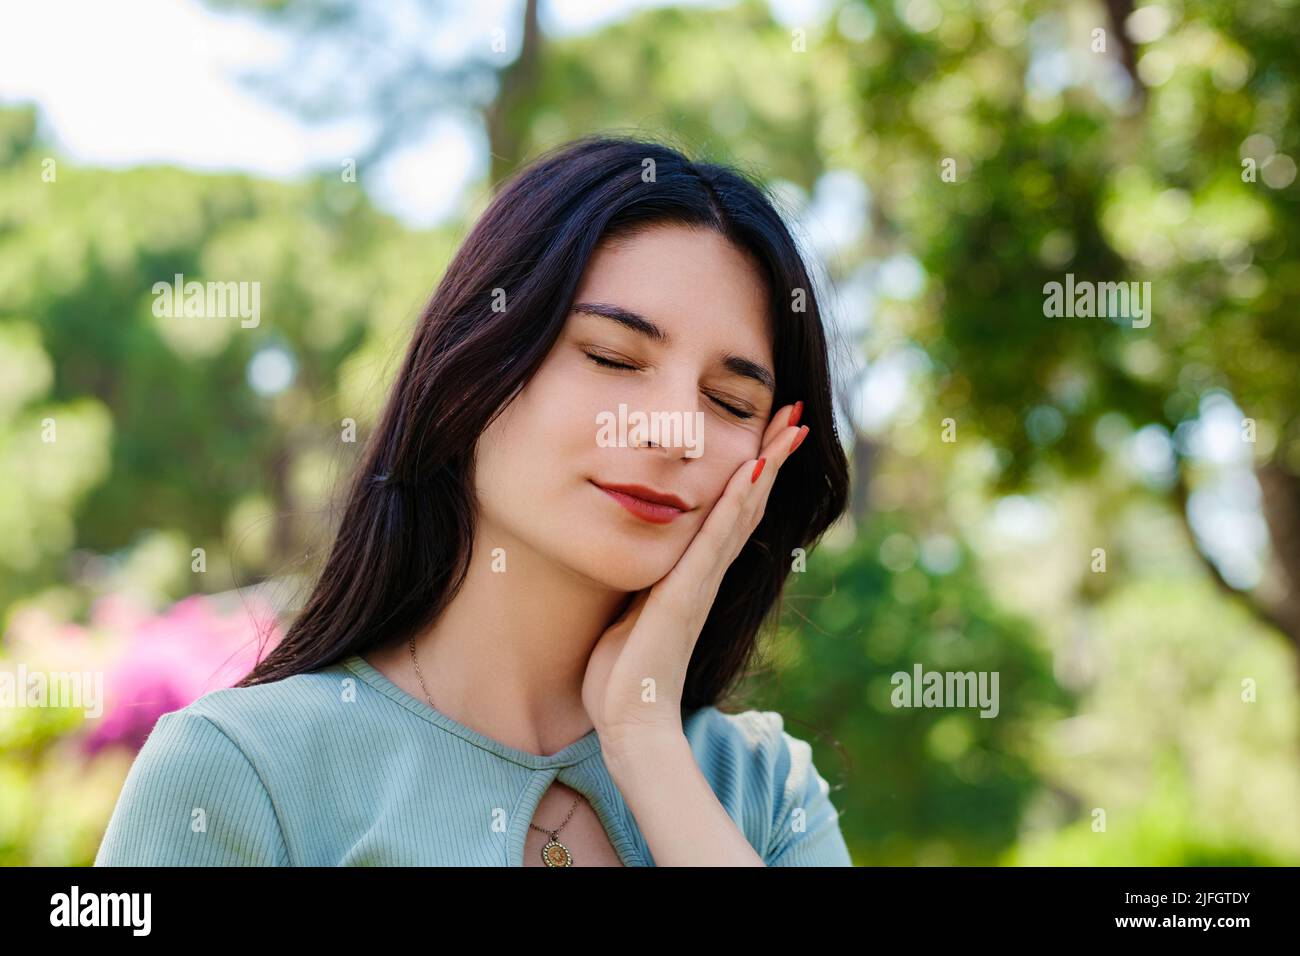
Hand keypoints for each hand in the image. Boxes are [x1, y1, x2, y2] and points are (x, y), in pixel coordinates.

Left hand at [582, 401, 809, 750]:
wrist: (630, 721)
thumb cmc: (625, 673)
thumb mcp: (633, 609)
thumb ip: (643, 580)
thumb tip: (636, 554)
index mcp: (694, 572)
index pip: (732, 509)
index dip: (753, 469)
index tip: (769, 430)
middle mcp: (706, 572)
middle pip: (749, 502)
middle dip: (772, 455)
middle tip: (797, 414)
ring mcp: (701, 581)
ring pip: (742, 512)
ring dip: (767, 465)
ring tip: (791, 426)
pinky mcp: (686, 594)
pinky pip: (715, 540)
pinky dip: (736, 504)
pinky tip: (751, 471)